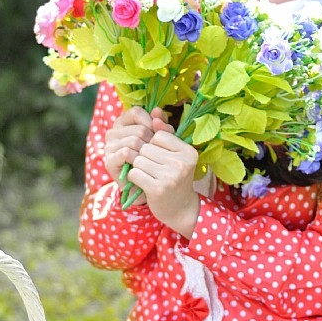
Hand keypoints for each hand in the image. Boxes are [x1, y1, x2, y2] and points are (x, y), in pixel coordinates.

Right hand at [103, 105, 157, 186]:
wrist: (148, 187)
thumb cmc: (154, 160)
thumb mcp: (161, 139)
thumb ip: (161, 125)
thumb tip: (157, 111)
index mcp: (123, 122)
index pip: (136, 112)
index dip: (151, 121)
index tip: (159, 135)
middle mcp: (113, 132)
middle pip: (138, 128)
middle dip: (152, 140)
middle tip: (158, 153)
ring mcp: (109, 147)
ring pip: (133, 140)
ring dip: (147, 152)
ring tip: (152, 160)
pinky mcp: (109, 161)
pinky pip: (126, 153)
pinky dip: (138, 159)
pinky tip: (144, 166)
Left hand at [127, 114, 199, 237]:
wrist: (180, 208)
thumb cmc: (175, 177)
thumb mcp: (175, 154)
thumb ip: (165, 133)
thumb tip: (155, 111)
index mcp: (188, 151)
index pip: (158, 136)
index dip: (153, 145)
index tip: (158, 157)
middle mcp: (182, 163)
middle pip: (146, 147)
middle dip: (143, 157)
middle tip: (151, 169)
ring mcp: (170, 177)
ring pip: (138, 160)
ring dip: (137, 167)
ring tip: (147, 175)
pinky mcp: (158, 189)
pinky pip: (134, 173)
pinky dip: (133, 177)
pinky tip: (141, 182)